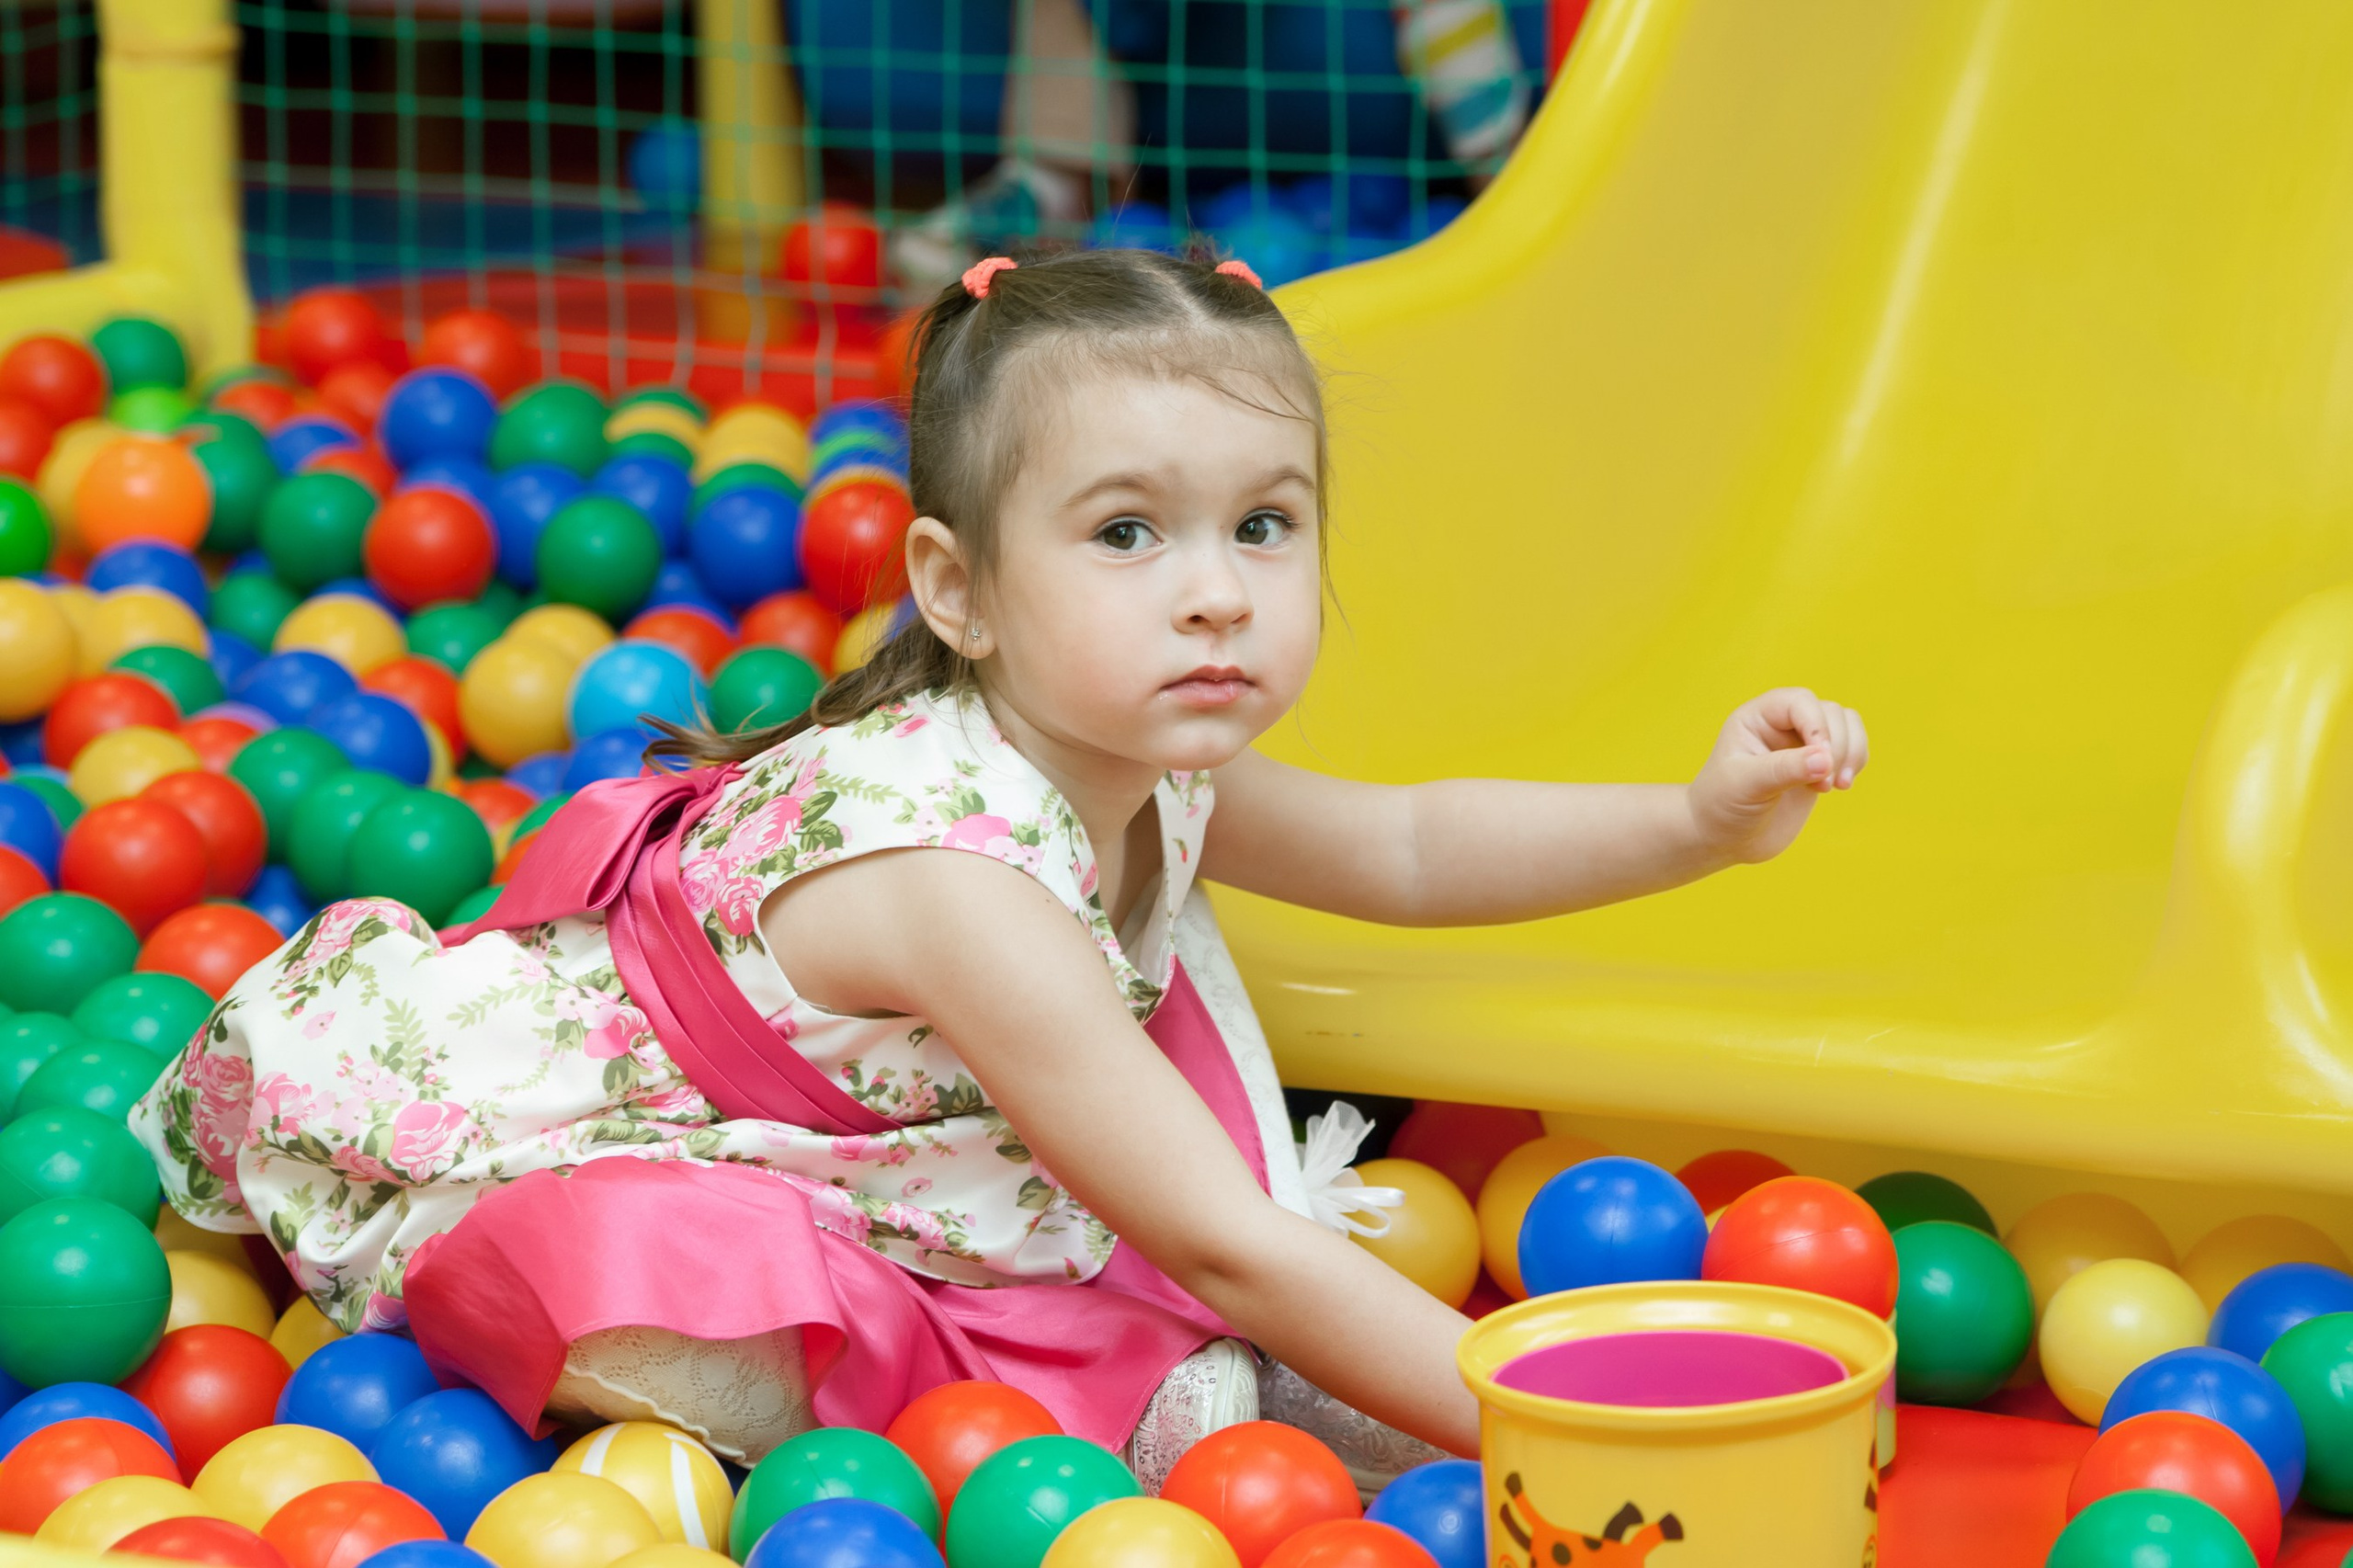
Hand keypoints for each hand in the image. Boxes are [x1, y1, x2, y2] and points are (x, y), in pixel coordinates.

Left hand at [1687, 688, 1869, 864]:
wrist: (1723, 837)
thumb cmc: (1722, 805)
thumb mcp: (1746, 785)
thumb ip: (1784, 769)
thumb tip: (1826, 758)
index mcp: (1756, 718)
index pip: (1799, 701)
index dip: (1817, 725)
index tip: (1822, 759)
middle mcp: (1782, 725)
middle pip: (1829, 712)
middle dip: (1837, 745)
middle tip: (1824, 785)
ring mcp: (1802, 745)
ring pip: (1846, 725)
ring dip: (1852, 752)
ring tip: (1837, 785)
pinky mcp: (1818, 766)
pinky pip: (1851, 748)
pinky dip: (1855, 762)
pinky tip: (1841, 785)